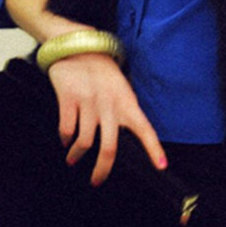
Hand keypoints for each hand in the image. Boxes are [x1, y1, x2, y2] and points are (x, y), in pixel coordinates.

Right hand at [48, 52, 166, 185]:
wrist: (78, 45)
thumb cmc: (102, 70)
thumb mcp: (121, 87)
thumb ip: (123, 110)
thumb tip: (124, 136)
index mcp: (126, 101)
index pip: (145, 128)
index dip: (153, 148)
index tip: (161, 166)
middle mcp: (109, 104)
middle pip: (109, 147)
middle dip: (102, 170)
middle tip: (97, 181)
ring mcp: (88, 102)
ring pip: (84, 142)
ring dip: (77, 155)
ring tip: (73, 160)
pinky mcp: (68, 99)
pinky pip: (66, 129)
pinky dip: (64, 139)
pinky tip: (65, 140)